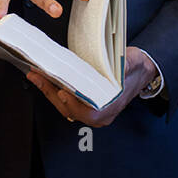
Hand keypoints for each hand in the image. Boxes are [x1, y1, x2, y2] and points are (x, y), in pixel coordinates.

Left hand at [27, 46, 156, 127]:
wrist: (140, 71)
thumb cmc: (136, 69)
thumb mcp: (133, 63)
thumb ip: (126, 66)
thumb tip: (121, 66)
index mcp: (111, 107)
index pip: (89, 113)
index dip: (74, 104)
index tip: (63, 92)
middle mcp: (100, 114)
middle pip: (70, 109)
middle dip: (52, 92)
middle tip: (38, 76)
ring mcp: (91, 110)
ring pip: (65, 106)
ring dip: (49, 90)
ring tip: (36, 74)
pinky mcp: (84, 103)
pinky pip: (66, 101)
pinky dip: (54, 89)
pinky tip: (46, 78)